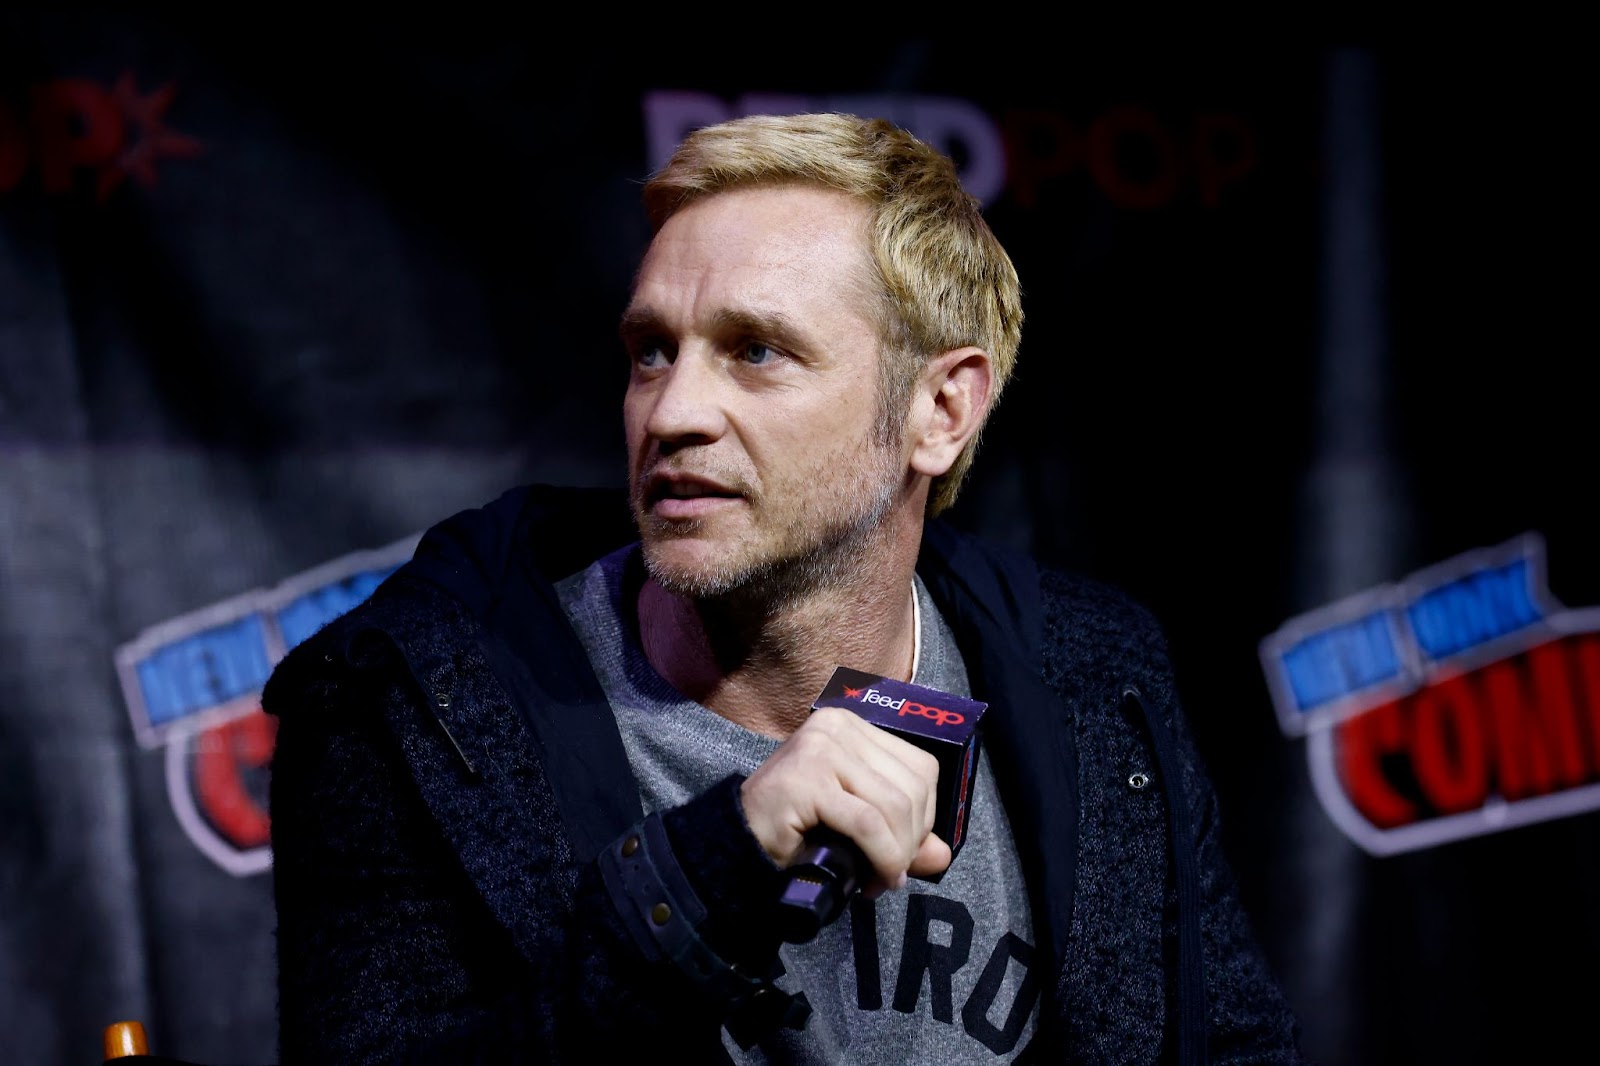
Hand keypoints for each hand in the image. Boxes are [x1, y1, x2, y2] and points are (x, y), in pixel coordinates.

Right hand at [741, 706, 951, 897]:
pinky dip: (880, 857)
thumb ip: (902, 836)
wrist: (736, 845)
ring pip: (893, 806)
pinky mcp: (807, 777)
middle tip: (888, 874)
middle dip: (910, 840)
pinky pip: (867, 823)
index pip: (920, 768)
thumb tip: (944, 854)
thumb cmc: (797, 833)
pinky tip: (870, 880)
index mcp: (852, 726)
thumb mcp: (858, 828)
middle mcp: (837, 725)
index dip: (924, 818)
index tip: (901, 853)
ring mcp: (820, 747)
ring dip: (895, 854)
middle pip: (912, 786)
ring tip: (876, 880)